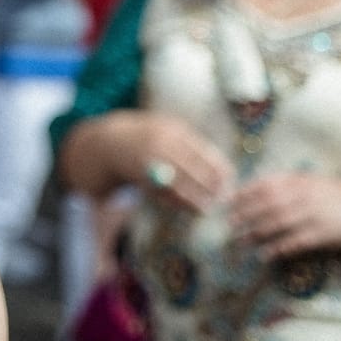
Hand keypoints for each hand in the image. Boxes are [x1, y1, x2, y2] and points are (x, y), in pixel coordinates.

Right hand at [111, 110, 235, 214]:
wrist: (110, 143)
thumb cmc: (149, 138)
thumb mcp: (170, 132)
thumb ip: (191, 147)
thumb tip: (222, 170)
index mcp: (173, 131)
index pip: (202, 151)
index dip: (218, 168)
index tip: (230, 180)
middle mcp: (161, 144)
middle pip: (192, 168)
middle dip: (209, 185)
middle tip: (224, 199)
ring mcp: (148, 161)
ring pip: (177, 183)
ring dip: (194, 198)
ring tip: (208, 209)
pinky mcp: (139, 176)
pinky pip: (162, 192)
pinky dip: (177, 202)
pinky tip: (189, 208)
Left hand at [229, 172, 340, 260]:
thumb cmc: (336, 195)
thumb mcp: (312, 182)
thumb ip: (288, 184)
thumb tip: (257, 188)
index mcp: (300, 181)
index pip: (265, 185)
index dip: (244, 193)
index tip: (228, 202)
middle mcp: (304, 196)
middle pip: (267, 205)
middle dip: (245, 214)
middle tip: (228, 224)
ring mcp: (312, 215)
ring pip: (277, 224)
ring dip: (255, 233)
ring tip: (239, 241)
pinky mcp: (321, 235)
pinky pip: (294, 242)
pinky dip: (277, 248)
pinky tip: (264, 254)